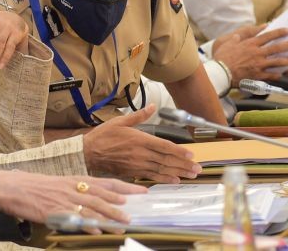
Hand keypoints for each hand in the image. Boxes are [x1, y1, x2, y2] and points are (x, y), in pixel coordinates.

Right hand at [0, 169, 145, 229]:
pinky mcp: (55, 211)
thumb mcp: (57, 185)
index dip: (124, 187)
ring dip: (109, 216)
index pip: (105, 182)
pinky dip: (87, 224)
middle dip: (121, 204)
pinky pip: (74, 218)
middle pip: (102, 195)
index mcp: (74, 180)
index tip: (141, 191)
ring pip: (92, 207)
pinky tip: (97, 230)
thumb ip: (74, 191)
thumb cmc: (33, 186)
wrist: (12, 187)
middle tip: (135, 211)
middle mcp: (72, 187)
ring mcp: (64, 199)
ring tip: (122, 225)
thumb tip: (92, 201)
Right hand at [82, 104, 200, 183]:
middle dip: (184, 164)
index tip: (192, 154)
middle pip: (167, 160)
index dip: (179, 151)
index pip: (164, 146)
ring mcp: (137, 164)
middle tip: (198, 168)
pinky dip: (164, 179)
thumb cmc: (103, 136)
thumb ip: (139, 115)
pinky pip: (152, 176)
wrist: (89, 152)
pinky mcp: (133, 172)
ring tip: (191, 175)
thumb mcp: (120, 121)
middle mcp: (141, 153)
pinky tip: (174, 180)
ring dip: (178, 172)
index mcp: (139, 139)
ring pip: (162, 169)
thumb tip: (152, 107)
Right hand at [213, 25, 287, 82]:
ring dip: (286, 60)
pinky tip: (281, 74)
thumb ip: (236, 39)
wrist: (221, 72)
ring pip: (277, 62)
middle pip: (276, 48)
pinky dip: (276, 74)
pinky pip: (270, 75)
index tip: (287, 31)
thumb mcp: (228, 44)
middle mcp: (257, 53)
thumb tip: (238, 35)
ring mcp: (258, 64)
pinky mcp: (257, 75)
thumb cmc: (222, 58)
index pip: (268, 36)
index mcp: (250, 44)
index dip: (278, 33)